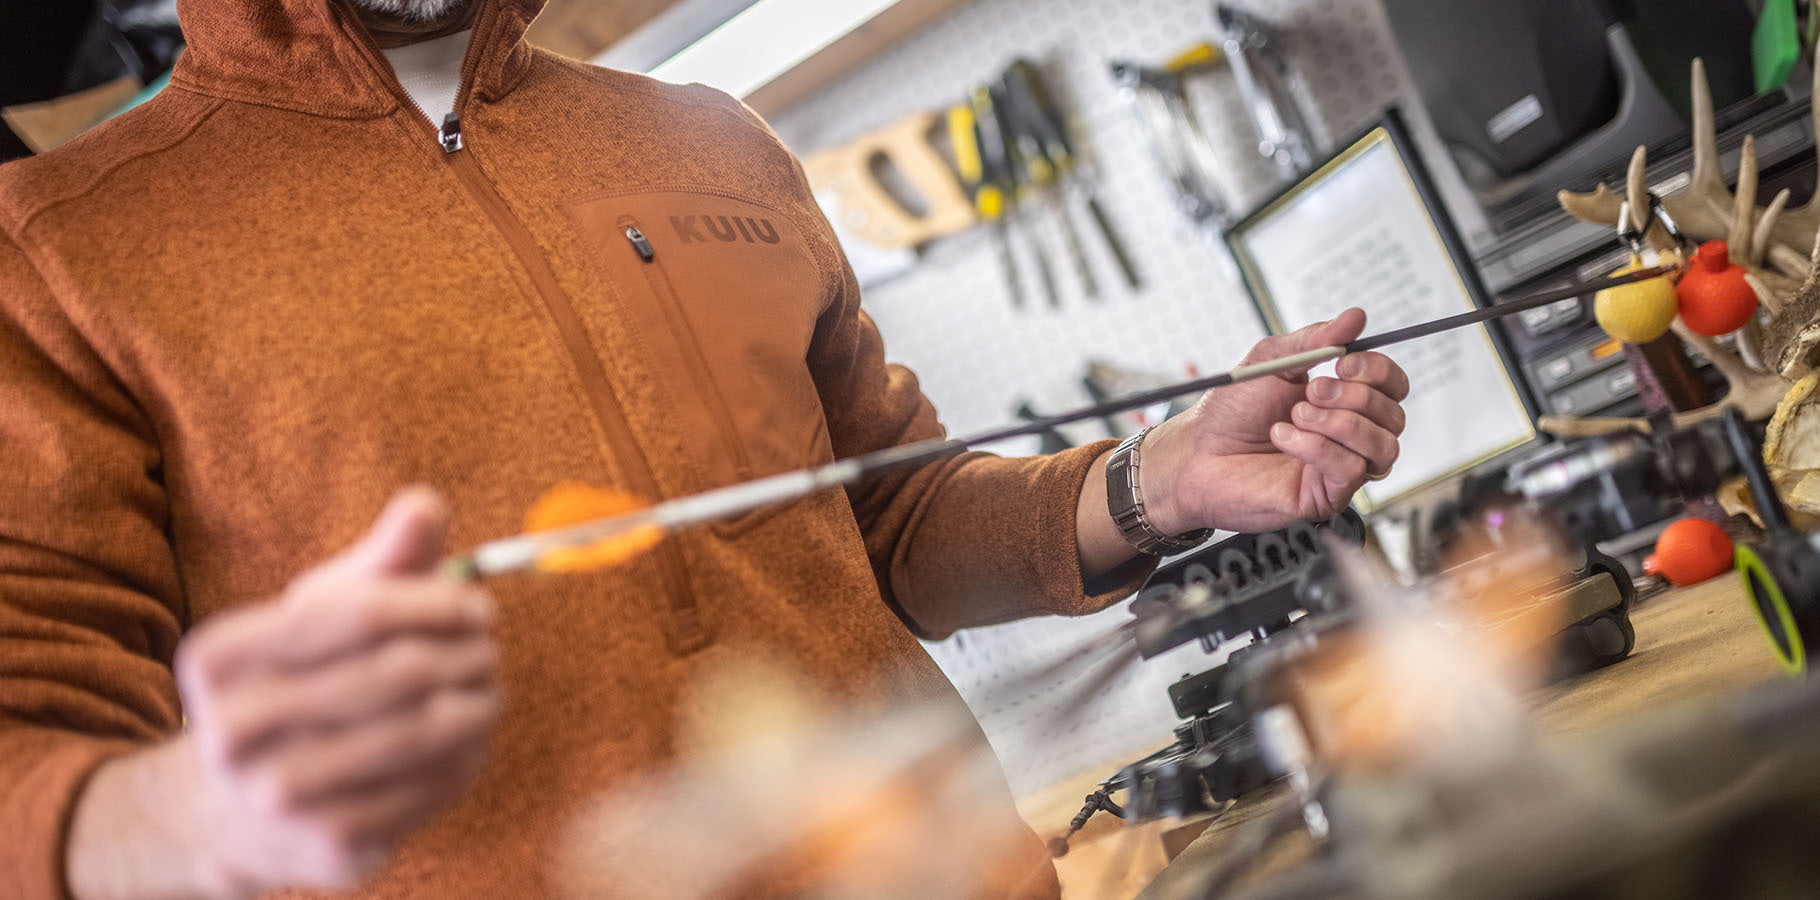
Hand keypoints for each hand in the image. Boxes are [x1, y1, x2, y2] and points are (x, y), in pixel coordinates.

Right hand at [67, 488, 499, 899]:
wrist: (236, 811)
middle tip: (491, 649)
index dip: (437, 604)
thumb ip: (378, 560)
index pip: (361, 613)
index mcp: (219, 657)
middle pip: (399, 672)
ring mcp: (278, 797)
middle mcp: (233, 732)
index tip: (478, 607)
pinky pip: (429, 789)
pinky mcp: (328, 845)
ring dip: (478, 703)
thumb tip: (426, 502)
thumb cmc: (294, 685)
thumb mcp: (319, 613)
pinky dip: (465, 758)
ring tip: (489, 689)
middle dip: (466, 653)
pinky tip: (471, 740)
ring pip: (423, 732)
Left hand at [1141, 308, 1409, 533]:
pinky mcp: (1328, 495)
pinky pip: (1351, 469)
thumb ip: (1315, 339)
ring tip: (1295, 415)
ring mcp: (1342, 467)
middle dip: (1353, 397)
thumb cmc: (1231, 412)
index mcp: (1343, 399)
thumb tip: (1356, 317)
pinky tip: (1283, 438)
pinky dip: (1316, 447)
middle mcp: (1350, 434)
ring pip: (1383, 446)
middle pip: (1394, 415)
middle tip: (1310, 391)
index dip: (1377, 370)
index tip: (1342, 363)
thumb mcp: (1272, 362)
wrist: (1196, 454)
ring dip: (1338, 423)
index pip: (1393, 385)